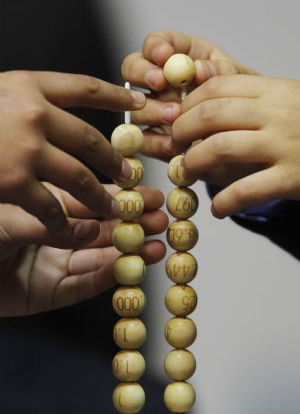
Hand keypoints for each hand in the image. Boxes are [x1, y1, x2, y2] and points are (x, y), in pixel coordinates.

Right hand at [0, 70, 145, 236]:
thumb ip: (27, 103)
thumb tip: (59, 111)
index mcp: (27, 86)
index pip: (85, 86)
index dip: (118, 96)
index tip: (141, 105)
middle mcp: (31, 113)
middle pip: (92, 140)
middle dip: (116, 162)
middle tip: (131, 175)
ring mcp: (23, 149)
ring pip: (81, 178)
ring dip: (101, 197)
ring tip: (116, 208)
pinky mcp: (11, 183)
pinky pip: (53, 209)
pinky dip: (69, 223)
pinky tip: (81, 231)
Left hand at [0, 183, 167, 315]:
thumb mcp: (9, 218)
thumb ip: (47, 221)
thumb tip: (90, 227)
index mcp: (45, 211)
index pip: (87, 201)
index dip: (117, 199)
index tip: (144, 194)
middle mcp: (55, 236)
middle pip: (101, 228)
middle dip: (133, 223)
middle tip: (162, 216)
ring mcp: (55, 264)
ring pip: (99, 256)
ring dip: (130, 250)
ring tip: (158, 242)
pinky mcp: (52, 293)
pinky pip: (84, 285)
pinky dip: (109, 276)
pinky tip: (132, 265)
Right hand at [121, 29, 258, 160]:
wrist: (246, 137)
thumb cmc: (243, 102)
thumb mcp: (238, 82)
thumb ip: (221, 71)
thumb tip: (199, 69)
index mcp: (182, 57)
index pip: (157, 44)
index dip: (155, 46)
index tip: (164, 56)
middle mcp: (162, 82)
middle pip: (133, 69)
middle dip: (142, 73)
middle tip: (160, 82)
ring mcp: (155, 110)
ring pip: (135, 106)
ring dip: (151, 109)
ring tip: (174, 116)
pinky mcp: (155, 139)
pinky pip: (143, 140)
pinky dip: (156, 141)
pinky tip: (173, 144)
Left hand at [173, 74, 299, 217]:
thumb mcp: (288, 101)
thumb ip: (253, 100)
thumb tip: (203, 108)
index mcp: (274, 90)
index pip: (217, 87)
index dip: (188, 104)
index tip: (178, 120)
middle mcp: (277, 113)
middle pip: (211, 114)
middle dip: (181, 131)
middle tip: (175, 146)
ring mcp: (285, 145)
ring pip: (220, 148)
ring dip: (194, 163)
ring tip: (189, 173)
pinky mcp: (292, 178)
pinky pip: (245, 190)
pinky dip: (224, 202)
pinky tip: (218, 209)